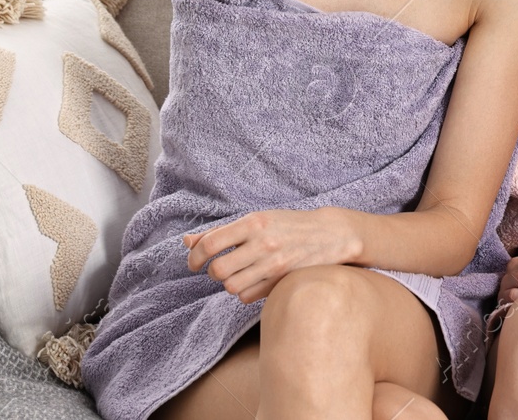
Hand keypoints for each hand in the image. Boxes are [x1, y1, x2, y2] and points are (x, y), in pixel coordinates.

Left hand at [184, 207, 356, 304]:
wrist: (332, 234)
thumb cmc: (288, 225)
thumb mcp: (257, 220)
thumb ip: (222, 232)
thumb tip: (186, 242)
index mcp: (253, 222)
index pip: (210, 243)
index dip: (195, 257)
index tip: (194, 263)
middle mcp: (263, 243)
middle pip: (218, 270)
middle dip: (213, 272)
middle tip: (220, 268)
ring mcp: (274, 264)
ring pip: (231, 286)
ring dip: (230, 283)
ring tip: (241, 273)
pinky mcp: (282, 281)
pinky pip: (247, 297)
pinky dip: (245, 292)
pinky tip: (255, 280)